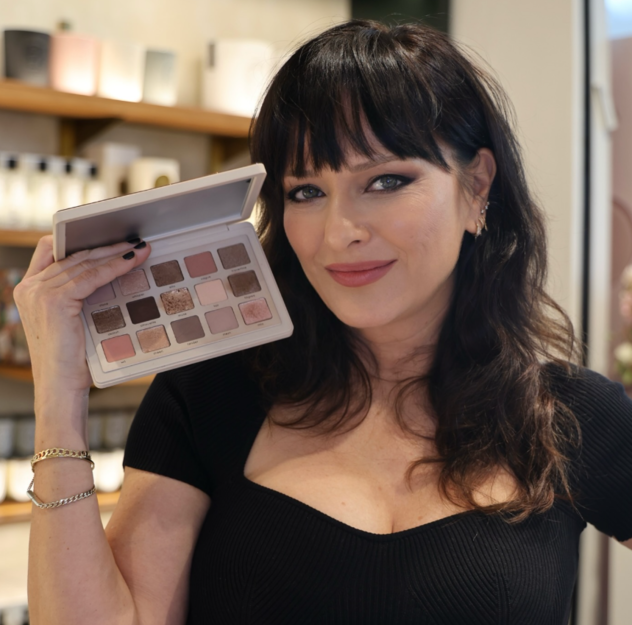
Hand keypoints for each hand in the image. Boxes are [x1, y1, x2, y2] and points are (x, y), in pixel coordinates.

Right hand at [14, 236, 150, 394]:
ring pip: (85, 262)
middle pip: (73, 254)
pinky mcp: (55, 301)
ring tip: (140, 248)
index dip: (78, 239)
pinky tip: (132, 262)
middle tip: (134, 240)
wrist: (60, 387)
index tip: (107, 237)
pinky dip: (115, 267)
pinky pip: (92, 276)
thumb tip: (108, 275)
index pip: (50, 249)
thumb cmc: (69, 359)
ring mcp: (39, 293)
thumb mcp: (70, 319)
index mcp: (28, 288)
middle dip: (106, 245)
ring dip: (116, 253)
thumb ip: (77, 295)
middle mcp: (29, 287)